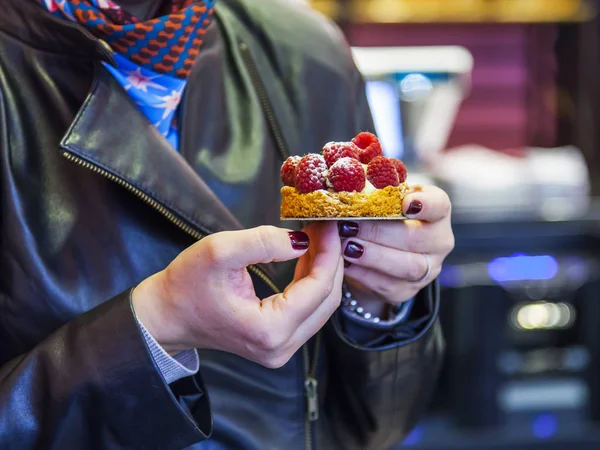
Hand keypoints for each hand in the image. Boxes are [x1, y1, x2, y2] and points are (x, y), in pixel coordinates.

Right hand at [132, 223, 343, 368]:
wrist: (165, 316)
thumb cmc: (185, 285)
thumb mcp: (220, 251)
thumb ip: (263, 242)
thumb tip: (302, 240)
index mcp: (269, 329)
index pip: (318, 288)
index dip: (329, 252)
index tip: (329, 223)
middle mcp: (281, 347)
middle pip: (327, 300)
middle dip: (331, 260)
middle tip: (326, 227)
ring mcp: (281, 350)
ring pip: (321, 306)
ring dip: (323, 270)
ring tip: (317, 237)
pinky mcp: (277, 343)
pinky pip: (308, 311)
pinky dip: (311, 283)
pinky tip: (307, 257)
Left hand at [339, 185, 453, 313]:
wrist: (380, 252)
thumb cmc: (382, 216)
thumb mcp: (384, 199)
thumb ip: (376, 191)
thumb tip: (351, 180)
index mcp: (436, 212)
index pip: (440, 206)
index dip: (426, 205)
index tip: (406, 203)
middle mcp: (439, 242)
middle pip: (416, 239)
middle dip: (379, 232)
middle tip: (349, 225)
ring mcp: (427, 270)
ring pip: (406, 266)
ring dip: (373, 256)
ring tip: (346, 246)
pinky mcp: (407, 291)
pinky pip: (388, 286)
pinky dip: (364, 275)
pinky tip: (345, 264)